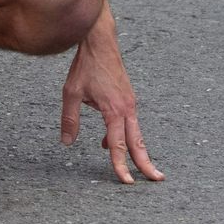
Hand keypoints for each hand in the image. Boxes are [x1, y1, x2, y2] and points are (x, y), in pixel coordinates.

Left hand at [60, 18, 164, 183]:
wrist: (100, 42)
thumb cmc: (86, 66)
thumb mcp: (72, 93)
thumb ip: (70, 119)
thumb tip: (66, 142)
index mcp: (114, 110)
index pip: (118, 145)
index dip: (121, 165)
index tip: (126, 181)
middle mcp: (127, 108)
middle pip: (137, 142)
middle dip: (146, 163)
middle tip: (157, 180)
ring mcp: (129, 103)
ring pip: (136, 133)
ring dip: (138, 151)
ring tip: (143, 168)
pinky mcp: (128, 98)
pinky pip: (129, 123)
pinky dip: (126, 136)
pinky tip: (109, 142)